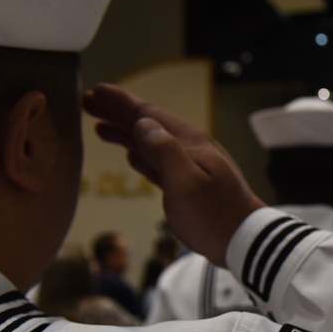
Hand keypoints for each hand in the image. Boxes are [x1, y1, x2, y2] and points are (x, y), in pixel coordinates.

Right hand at [83, 83, 263, 267]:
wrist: (244, 240)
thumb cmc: (215, 216)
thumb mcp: (186, 183)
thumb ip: (164, 151)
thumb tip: (143, 124)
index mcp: (189, 143)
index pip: (149, 114)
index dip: (121, 102)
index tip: (96, 91)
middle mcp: (189, 149)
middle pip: (147, 125)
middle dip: (118, 113)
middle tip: (88, 103)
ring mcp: (190, 167)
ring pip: (150, 143)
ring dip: (125, 133)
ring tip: (100, 126)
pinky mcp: (188, 185)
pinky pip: (159, 163)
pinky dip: (142, 155)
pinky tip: (131, 154)